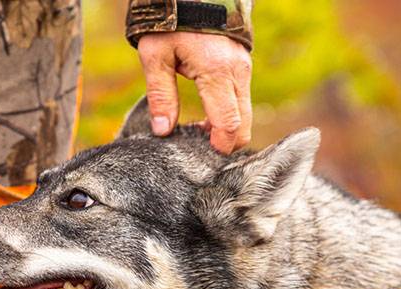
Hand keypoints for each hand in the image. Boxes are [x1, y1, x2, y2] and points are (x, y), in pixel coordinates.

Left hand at [137, 32, 252, 153]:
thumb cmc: (170, 19)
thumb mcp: (155, 56)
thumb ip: (161, 95)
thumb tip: (163, 131)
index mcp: (216, 71)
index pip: (228, 123)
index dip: (220, 146)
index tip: (203, 157)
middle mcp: (237, 72)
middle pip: (244, 124)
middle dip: (226, 142)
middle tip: (200, 150)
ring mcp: (244, 68)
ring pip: (245, 113)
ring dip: (226, 128)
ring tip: (198, 132)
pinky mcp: (243, 65)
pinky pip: (242, 99)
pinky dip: (229, 113)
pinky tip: (206, 115)